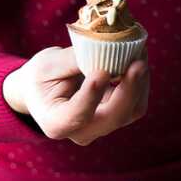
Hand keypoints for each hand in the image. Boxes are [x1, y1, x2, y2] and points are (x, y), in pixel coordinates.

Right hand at [3, 46, 148, 145]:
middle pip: (112, 118)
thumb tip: (104, 47)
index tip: (101, 72)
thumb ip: (73, 60)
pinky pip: (135, 102)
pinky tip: (138, 58)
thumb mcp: (47, 65)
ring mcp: (102, 127)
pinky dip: (140, 80)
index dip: (91, 96)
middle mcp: (82, 133)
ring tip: (140, 53)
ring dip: (139, 82)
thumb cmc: (40, 78)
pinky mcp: (116, 116)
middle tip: (138, 63)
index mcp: (56, 123)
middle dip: (129, 90)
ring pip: (130, 111)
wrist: (42, 91)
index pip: (77, 116)